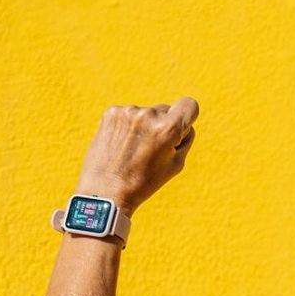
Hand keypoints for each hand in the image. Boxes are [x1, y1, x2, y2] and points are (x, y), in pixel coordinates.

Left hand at [74, 97, 199, 211]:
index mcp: (167, 129)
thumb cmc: (144, 182)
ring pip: (147, 113)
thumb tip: (184, 122)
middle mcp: (147, 115)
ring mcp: (127, 112)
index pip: (189, 105)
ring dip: (144, 126)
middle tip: (151, 151)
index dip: (188, 117)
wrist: (105, 190)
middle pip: (167, 110)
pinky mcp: (111, 113)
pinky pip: (130, 114)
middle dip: (164, 126)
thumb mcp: (176, 164)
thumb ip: (185, 138)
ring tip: (133, 150)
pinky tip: (121, 144)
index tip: (180, 129)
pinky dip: (128, 126)